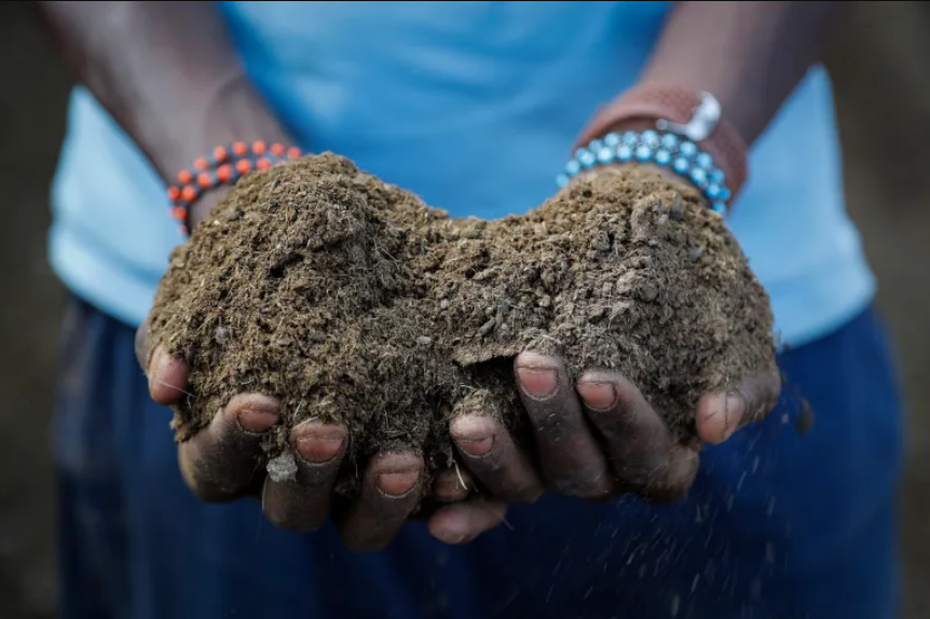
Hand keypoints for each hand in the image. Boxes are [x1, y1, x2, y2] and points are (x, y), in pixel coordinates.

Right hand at [136, 322, 505, 549]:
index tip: (258, 402)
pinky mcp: (406, 476)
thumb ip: (172, 337)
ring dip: (381, 501)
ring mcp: (351, 486)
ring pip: (360, 525)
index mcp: (231, 453)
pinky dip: (444, 500)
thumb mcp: (201, 301)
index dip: (231, 443)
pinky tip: (461, 477)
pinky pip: (428, 507)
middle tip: (328, 430)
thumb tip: (165, 382)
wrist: (321, 270)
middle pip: (290, 510)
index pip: (216, 468)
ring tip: (404, 459)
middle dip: (308, 475)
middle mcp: (290, 482)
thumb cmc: (245, 292)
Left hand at [438, 351, 780, 542]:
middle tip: (533, 362)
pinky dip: (463, 507)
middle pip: (583, 473)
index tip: (598, 376)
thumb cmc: (695, 317)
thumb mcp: (734, 342)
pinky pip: (484, 499)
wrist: (637, 281)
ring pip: (527, 486)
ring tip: (467, 420)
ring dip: (496, 461)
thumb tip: (716, 424)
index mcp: (660, 455)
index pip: (650, 461)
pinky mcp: (509, 462)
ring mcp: (552, 470)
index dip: (627, 426)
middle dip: (556, 423)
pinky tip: (437, 509)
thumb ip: (740, 383)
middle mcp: (605, 472)